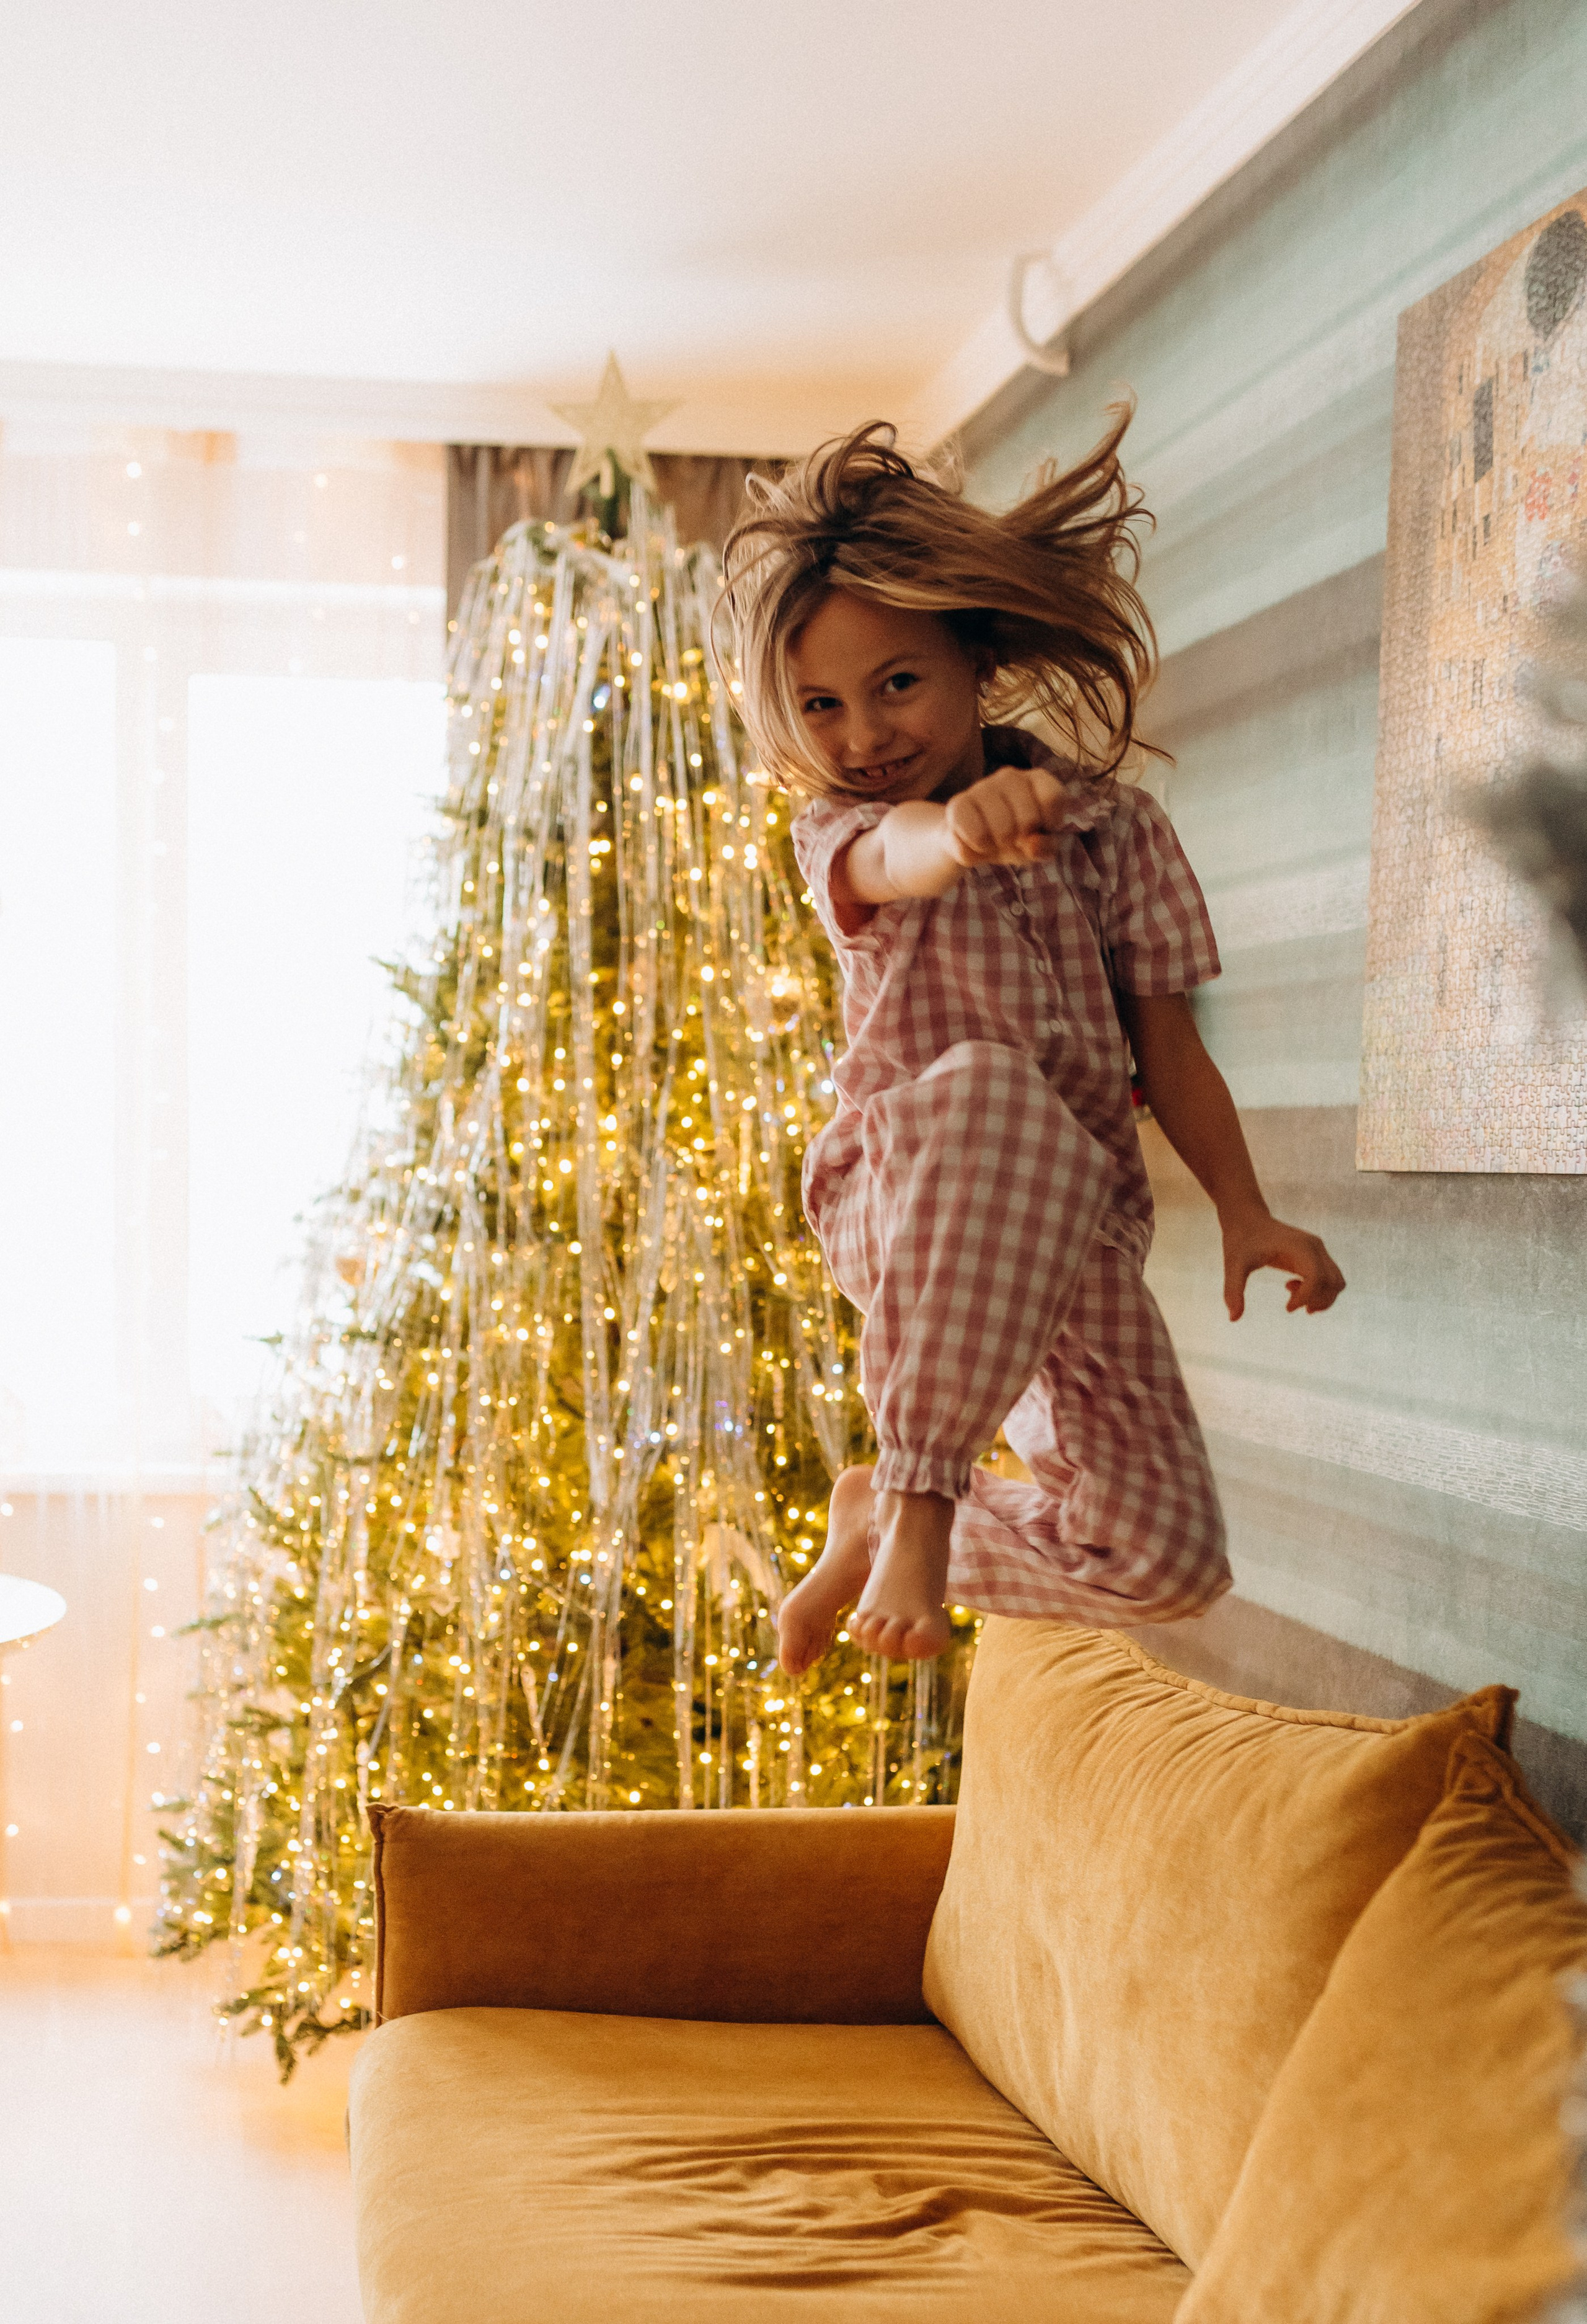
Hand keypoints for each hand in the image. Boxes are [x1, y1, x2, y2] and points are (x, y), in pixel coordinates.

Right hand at [943, 765, 1066, 868]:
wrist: (975, 843)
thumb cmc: (1017, 838)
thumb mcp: (1039, 846)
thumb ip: (1045, 846)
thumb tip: (1031, 844)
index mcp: (1037, 780)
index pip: (1053, 798)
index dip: (1050, 823)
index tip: (1042, 829)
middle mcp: (1010, 776)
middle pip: (1028, 819)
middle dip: (1023, 840)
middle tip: (1014, 839)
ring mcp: (982, 786)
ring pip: (1002, 830)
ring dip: (999, 847)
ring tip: (994, 841)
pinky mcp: (958, 803)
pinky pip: (975, 837)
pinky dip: (978, 852)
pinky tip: (976, 844)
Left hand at [1221, 1210, 1345, 1318]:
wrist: (1247, 1220)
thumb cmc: (1241, 1242)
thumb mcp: (1233, 1266)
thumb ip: (1233, 1290)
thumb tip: (1233, 1319)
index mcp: (1299, 1247)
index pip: (1316, 1277)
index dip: (1305, 1297)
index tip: (1287, 1308)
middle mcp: (1314, 1246)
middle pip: (1333, 1282)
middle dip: (1317, 1301)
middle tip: (1291, 1305)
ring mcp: (1318, 1249)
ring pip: (1337, 1281)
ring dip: (1321, 1297)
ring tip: (1291, 1294)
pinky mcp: (1316, 1254)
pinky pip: (1330, 1278)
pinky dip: (1319, 1291)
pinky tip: (1291, 1286)